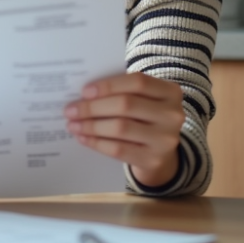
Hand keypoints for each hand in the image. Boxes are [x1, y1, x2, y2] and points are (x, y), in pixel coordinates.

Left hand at [63, 72, 185, 187]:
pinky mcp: (154, 159)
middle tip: (70, 110)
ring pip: (120, 127)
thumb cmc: (144, 118)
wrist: (160, 153)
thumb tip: (84, 94)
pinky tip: (83, 138)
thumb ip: (122, 91)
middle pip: (126, 105)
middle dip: (93, 107)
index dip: (109, 85)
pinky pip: (118, 149)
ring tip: (73, 124)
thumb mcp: (143, 100)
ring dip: (91, 125)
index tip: (85, 91)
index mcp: (170, 92)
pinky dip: (97, 143)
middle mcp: (173, 115)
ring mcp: (165, 139)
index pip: (138, 82)